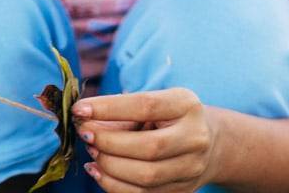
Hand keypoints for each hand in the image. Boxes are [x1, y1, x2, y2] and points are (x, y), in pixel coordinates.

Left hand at [73, 88, 221, 192]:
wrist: (208, 143)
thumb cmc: (170, 117)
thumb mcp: (153, 104)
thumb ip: (120, 111)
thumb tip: (83, 119)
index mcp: (186, 105)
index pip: (145, 105)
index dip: (109, 108)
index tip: (80, 109)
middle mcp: (195, 137)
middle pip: (149, 147)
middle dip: (109, 143)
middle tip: (85, 134)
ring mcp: (191, 168)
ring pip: (146, 176)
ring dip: (109, 166)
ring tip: (91, 151)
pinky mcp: (182, 191)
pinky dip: (113, 185)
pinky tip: (98, 170)